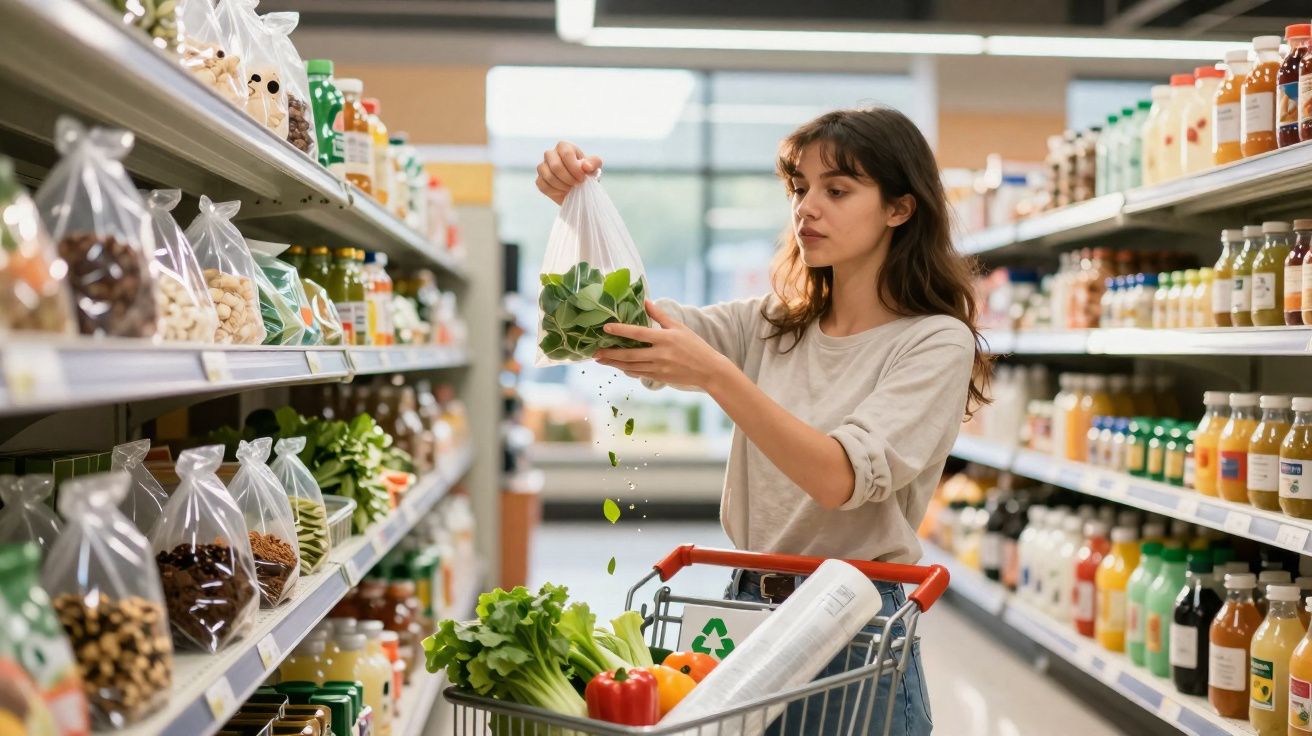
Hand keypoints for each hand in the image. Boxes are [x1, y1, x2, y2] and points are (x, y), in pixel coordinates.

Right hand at [535, 141, 603, 204]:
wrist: (579, 188)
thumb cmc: (586, 174)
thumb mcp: (594, 167)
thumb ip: (594, 163)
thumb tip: (585, 166)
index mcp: (564, 147)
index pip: (566, 153)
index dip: (575, 168)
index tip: (583, 178)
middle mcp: (550, 154)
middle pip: (556, 166)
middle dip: (569, 179)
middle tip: (577, 184)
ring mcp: (543, 167)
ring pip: (549, 177)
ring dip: (563, 186)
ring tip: (572, 188)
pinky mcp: (539, 180)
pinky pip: (544, 186)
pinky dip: (556, 191)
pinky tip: (563, 191)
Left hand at [594, 300, 732, 389]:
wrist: (709, 370)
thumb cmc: (695, 346)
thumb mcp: (679, 327)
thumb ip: (660, 315)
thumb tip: (645, 301)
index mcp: (664, 339)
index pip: (638, 334)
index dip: (620, 330)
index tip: (606, 328)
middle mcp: (660, 354)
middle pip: (629, 355)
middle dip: (610, 354)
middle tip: (594, 353)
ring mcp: (659, 368)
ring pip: (631, 366)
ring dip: (614, 364)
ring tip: (600, 360)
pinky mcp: (659, 377)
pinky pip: (639, 373)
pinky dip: (627, 370)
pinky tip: (618, 366)